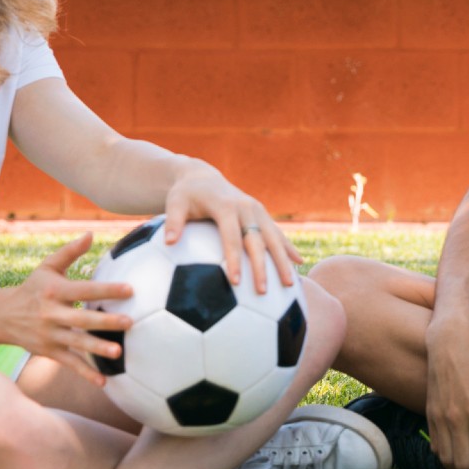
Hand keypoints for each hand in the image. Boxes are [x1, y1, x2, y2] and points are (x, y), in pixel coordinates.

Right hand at [1, 233, 133, 385]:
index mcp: (54, 291)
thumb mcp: (48, 267)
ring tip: (118, 353)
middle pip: (82, 319)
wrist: (3, 315)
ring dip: (97, 349)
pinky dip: (85, 374)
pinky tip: (104, 383)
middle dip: (106, 321)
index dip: (106, 289)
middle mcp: (51, 314)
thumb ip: (70, 252)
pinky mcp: (49, 352)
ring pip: (77, 344)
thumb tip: (91, 233)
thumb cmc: (34, 287)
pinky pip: (70, 364)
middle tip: (130, 322)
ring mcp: (50, 335)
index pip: (84, 290)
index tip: (130, 289)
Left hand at [162, 165, 301, 293]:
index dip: (233, 259)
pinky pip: (278, 233)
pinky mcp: (262, 214)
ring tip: (291, 284)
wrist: (202, 177)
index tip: (236, 283)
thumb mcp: (174, 203)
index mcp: (226, 206)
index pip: (231, 236)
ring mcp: (257, 210)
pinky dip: (288, 248)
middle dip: (262, 266)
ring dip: (283, 260)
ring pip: (274, 237)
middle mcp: (246, 207)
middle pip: (257, 240)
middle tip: (264, 291)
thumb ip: (173, 222)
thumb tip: (168, 242)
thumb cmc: (185, 195)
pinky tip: (299, 264)